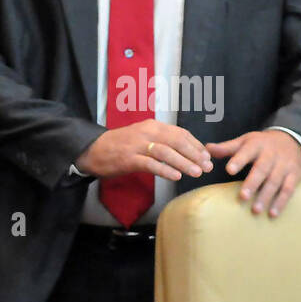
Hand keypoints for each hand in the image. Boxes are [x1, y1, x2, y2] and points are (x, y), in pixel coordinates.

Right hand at [74, 121, 212, 181]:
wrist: (93, 150)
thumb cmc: (121, 146)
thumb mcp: (144, 137)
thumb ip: (163, 141)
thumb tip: (186, 151)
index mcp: (153, 125)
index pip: (180, 133)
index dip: (196, 145)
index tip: (207, 156)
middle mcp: (147, 132)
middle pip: (176, 141)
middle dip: (194, 154)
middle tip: (207, 166)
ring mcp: (137, 145)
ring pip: (166, 152)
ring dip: (184, 163)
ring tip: (196, 172)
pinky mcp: (129, 159)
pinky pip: (151, 164)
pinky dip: (165, 170)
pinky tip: (176, 176)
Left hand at [207, 130, 300, 216]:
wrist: (293, 140)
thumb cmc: (263, 144)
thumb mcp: (246, 141)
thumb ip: (227, 148)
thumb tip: (207, 149)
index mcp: (257, 144)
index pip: (247, 151)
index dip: (238, 160)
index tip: (229, 170)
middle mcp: (272, 154)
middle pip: (262, 169)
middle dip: (253, 183)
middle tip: (243, 197)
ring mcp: (285, 165)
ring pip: (275, 181)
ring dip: (266, 196)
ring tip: (256, 210)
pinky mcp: (295, 175)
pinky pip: (288, 189)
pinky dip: (281, 202)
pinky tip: (272, 213)